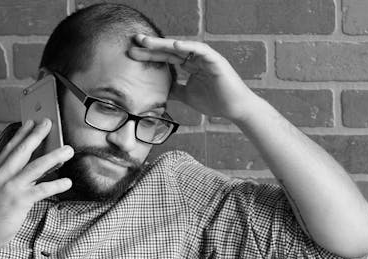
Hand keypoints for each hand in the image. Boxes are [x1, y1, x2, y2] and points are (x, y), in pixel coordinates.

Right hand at [0, 119, 73, 252]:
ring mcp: (10, 187)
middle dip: (37, 135)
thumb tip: (28, 170)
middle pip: (22, 151)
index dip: (21, 134)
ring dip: (54, 157)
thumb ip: (6, 178)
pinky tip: (67, 182)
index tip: (30, 122)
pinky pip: (42, 190)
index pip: (9, 148)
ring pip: (36, 167)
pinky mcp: (19, 201)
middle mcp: (1, 176)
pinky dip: (56, 184)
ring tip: (68, 150)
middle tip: (48, 123)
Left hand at [128, 35, 260, 122]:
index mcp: (190, 65)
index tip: (132, 53)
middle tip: (134, 41)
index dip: (150, 55)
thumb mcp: (188, 96)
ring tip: (147, 42)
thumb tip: (160, 91)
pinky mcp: (215, 60)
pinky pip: (200, 50)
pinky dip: (188, 47)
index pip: (166, 58)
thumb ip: (175, 90)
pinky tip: (174, 45)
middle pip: (170, 50)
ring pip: (182, 47)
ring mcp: (206, 58)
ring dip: (164, 44)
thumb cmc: (216, 102)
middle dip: (152, 45)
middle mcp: (196, 59)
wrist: (235, 109)